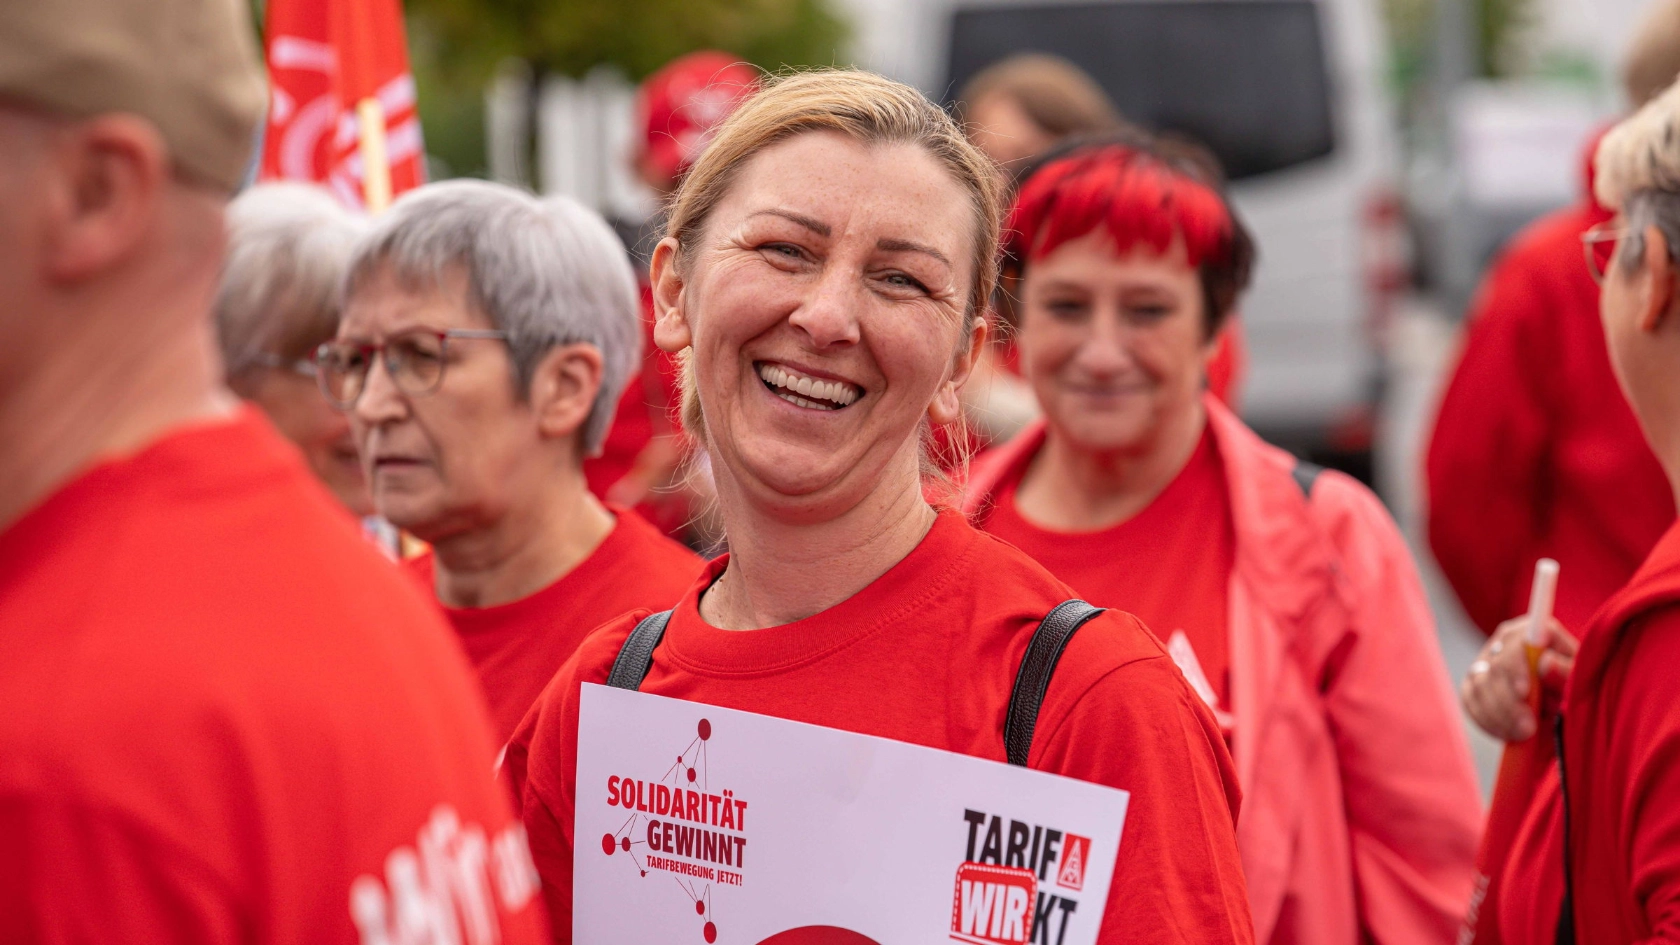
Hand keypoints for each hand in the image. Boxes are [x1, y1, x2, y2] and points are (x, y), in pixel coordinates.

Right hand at [1461, 615, 1576, 741]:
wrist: (1565, 705)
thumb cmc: (1578, 687)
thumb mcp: (1582, 679)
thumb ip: (1567, 671)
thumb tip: (1544, 663)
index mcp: (1533, 632)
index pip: (1516, 643)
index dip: (1516, 667)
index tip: (1524, 692)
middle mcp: (1504, 643)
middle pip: (1495, 668)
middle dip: (1509, 702)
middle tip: (1528, 728)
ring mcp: (1485, 663)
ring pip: (1479, 687)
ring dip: (1500, 715)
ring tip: (1524, 734)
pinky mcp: (1473, 685)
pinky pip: (1470, 702)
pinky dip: (1488, 722)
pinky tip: (1508, 733)